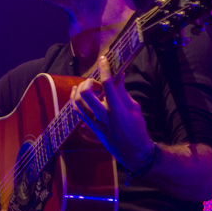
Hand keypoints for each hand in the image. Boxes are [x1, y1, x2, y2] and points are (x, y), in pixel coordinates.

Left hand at [70, 56, 153, 170]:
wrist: (132, 151)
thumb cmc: (137, 129)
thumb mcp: (134, 108)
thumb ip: (123, 91)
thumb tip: (119, 75)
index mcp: (117, 109)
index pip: (108, 84)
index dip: (104, 69)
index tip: (103, 59)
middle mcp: (103, 115)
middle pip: (86, 92)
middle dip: (89, 82)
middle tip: (96, 82)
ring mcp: (94, 122)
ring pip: (77, 102)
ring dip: (79, 90)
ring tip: (88, 86)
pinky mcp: (90, 126)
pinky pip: (76, 111)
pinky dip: (74, 99)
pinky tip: (77, 93)